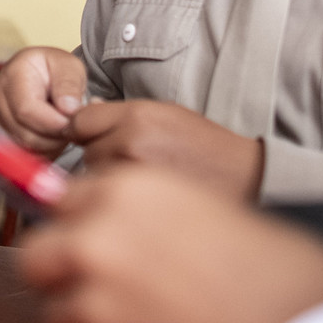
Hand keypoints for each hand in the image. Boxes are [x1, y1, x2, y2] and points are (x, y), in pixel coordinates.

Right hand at [0, 46, 89, 154]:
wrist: (40, 75)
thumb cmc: (54, 70)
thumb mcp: (69, 66)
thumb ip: (70, 84)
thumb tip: (68, 108)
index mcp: (13, 75)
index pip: (26, 110)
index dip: (53, 123)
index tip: (72, 122)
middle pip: (25, 135)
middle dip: (55, 137)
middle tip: (71, 126)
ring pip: (24, 149)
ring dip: (50, 146)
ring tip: (61, 128)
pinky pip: (21, 156)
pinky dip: (41, 152)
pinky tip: (50, 136)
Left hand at [21, 167, 322, 322]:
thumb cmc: (281, 276)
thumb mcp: (212, 210)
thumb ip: (151, 212)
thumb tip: (109, 226)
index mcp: (130, 190)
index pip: (65, 199)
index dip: (82, 222)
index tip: (92, 238)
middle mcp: (100, 242)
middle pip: (38, 255)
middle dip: (63, 271)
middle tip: (101, 287)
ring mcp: (98, 309)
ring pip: (58, 315)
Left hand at [70, 100, 265, 200]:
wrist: (243, 178)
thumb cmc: (204, 146)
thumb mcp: (165, 114)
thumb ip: (121, 115)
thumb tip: (82, 115)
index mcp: (137, 116)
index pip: (79, 121)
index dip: (85, 130)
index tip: (95, 137)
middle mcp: (129, 144)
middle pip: (85, 152)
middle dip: (99, 157)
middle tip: (132, 162)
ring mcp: (132, 178)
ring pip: (93, 182)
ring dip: (107, 184)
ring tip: (141, 183)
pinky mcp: (136, 208)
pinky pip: (110, 204)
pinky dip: (118, 204)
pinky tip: (142, 201)